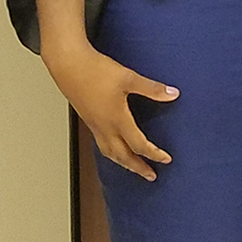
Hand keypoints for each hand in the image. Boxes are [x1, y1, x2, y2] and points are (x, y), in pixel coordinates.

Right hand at [42, 38, 178, 181]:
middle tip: (150, 175)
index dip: (154, 154)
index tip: (166, 159)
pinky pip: (101, 144)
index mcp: (117, 119)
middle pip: (123, 156)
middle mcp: (104, 127)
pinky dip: (111, 153)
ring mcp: (94, 125)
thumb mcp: (129, 78)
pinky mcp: (88, 120)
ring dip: (123, 163)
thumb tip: (172, 94)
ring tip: (133, 168)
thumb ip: (152, 89)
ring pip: (109, 153)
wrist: (69, 65)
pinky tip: (114, 148)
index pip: (138, 145)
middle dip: (138, 167)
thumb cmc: (96, 71)